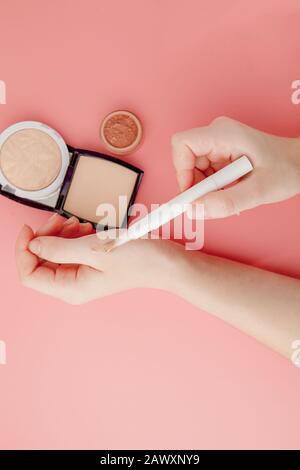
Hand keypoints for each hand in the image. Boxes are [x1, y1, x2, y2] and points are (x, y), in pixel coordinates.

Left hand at [16, 214, 179, 303]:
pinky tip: (86, 228)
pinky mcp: (91, 265)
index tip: (30, 228)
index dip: (24, 250)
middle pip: (41, 261)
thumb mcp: (96, 249)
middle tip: (61, 220)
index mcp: (70, 288)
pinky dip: (73, 236)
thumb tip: (33, 244)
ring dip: (61, 234)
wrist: (166, 263)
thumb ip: (60, 247)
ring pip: (56, 253)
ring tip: (79, 223)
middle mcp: (73, 285)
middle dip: (46, 237)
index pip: (29, 274)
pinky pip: (71, 250)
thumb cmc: (138, 260)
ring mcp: (82, 275)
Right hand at [171, 116, 299, 217]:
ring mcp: (218, 143)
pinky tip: (230, 190)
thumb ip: (225, 202)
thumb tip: (194, 210)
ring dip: (205, 188)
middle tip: (214, 201)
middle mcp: (217, 134)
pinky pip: (203, 172)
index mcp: (224, 134)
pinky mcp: (220, 153)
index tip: (193, 194)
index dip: (181, 171)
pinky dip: (212, 187)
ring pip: (193, 169)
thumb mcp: (258, 191)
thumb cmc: (287, 170)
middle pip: (186, 160)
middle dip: (195, 185)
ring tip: (230, 194)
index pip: (182, 144)